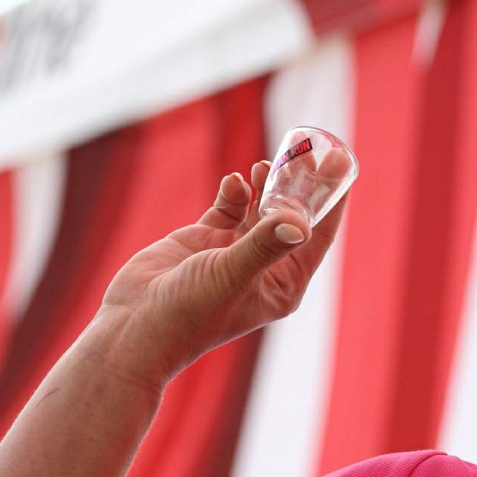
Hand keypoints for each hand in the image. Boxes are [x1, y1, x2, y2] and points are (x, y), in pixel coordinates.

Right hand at [96, 159, 348, 386]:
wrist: (134, 327)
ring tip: (266, 164)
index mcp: (284, 284)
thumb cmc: (189, 314)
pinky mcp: (206, 239)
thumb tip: (300, 223)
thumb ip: (263, 245)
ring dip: (266, 184)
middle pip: (293, 215)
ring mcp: (236, 251)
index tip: (342, 161)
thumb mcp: (230, 275)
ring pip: (262, 207)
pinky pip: (230, 206)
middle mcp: (266, 267)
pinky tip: (233, 182)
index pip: (319, 235)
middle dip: (300, 184)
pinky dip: (234, 191)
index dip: (332, 199)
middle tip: (310, 149)